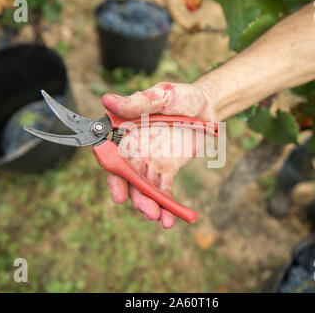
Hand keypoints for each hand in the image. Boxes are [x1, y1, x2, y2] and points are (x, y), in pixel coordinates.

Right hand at [101, 82, 213, 227]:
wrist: (207, 107)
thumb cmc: (181, 96)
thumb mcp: (161, 96)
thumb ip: (137, 103)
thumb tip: (107, 100)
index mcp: (128, 134)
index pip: (115, 159)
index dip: (114, 178)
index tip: (119, 195)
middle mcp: (135, 151)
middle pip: (130, 180)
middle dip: (137, 198)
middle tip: (148, 211)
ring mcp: (151, 163)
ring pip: (146, 189)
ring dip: (151, 205)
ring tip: (160, 218)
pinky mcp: (167, 170)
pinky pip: (164, 191)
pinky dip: (166, 205)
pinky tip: (170, 218)